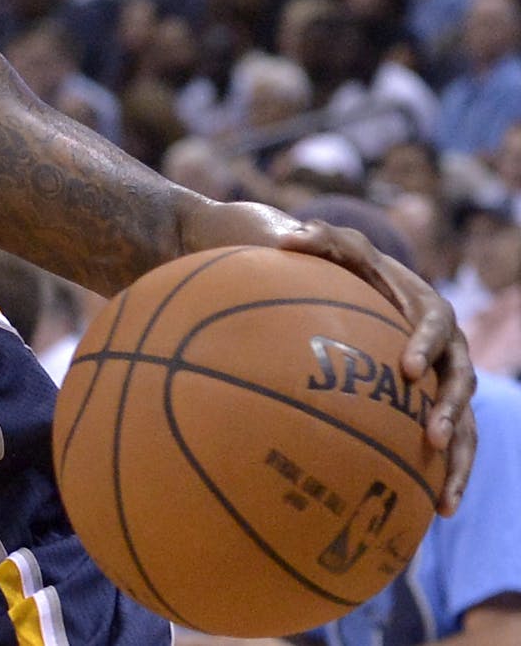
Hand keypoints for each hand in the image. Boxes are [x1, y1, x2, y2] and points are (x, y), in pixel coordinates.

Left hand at [281, 221, 476, 515]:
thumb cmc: (347, 269)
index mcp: (428, 309)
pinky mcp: (437, 413)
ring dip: (459, 459)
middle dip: (449, 409)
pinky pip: (450, 448)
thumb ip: (315, 239)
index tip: (408, 369)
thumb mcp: (334, 248)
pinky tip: (435, 513)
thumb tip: (282, 237)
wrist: (364, 292)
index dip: (425, 346)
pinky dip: (446, 477)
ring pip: (466, 425)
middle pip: (461, 380)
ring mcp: (447, 385)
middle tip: (430, 435)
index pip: (434, 325)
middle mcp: (448, 350)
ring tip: (445, 497)